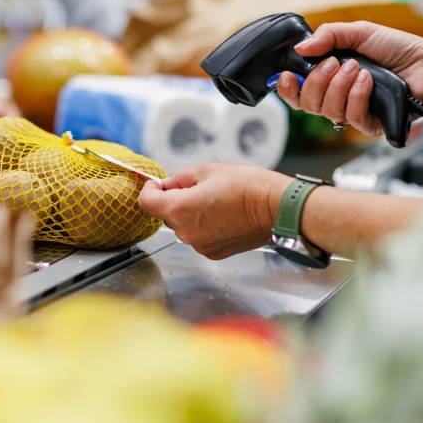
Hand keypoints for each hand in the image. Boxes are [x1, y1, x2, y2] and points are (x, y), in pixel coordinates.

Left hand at [137, 162, 291, 259]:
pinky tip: (224, 216)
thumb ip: (180, 178)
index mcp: (179, 208)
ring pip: (184, 226)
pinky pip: (199, 237)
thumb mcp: (209, 169)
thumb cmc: (247, 186)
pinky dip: (205, 226)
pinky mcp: (214, 253)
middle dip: (175, 200)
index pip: (146, 203)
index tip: (158, 184)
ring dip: (191, 214)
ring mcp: (199, 245)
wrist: (276, 209)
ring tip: (217, 201)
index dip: (150, 190)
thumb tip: (168, 185)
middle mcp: (185, 232)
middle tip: (198, 187)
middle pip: (166, 214)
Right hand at [276, 21, 422, 136]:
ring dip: (340, 86)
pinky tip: (368, 82)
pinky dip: (357, 96)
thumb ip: (328, 36)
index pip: (298, 91)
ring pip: (327, 111)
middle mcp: (339, 97)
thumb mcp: (360, 32)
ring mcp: (354, 112)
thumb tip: (300, 48)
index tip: (286, 76)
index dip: (287, 88)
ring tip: (358, 68)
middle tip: (334, 64)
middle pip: (307, 104)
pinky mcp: (371, 124)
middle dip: (316, 81)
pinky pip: (352, 118)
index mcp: (331, 77)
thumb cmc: (399, 49)